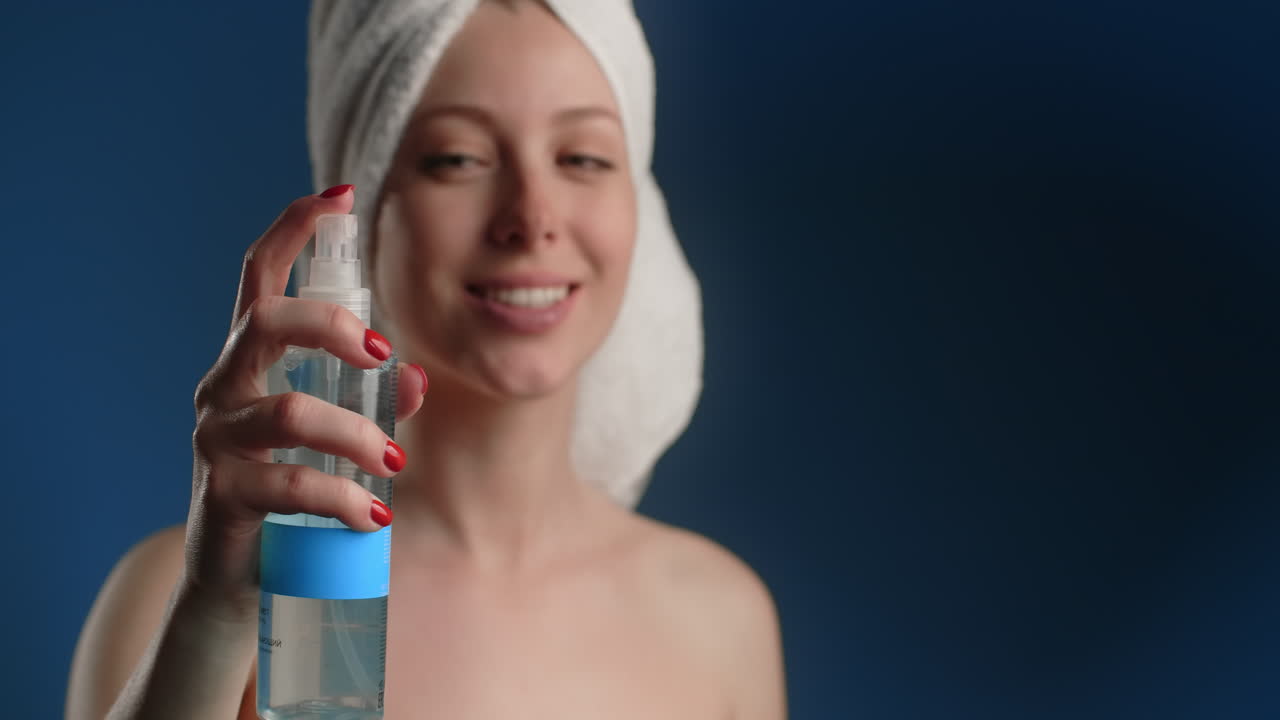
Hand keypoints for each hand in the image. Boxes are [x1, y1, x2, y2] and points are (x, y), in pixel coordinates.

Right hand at [183, 185, 425, 620]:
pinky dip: (342, 497)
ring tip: (395, 460)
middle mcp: (224, 387)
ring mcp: (217, 439)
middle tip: (384, 351)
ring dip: (355, 433)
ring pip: (287, 412)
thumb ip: (375, 399)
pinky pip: (289, 484)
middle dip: (329, 326)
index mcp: (251, 360)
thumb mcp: (335, 434)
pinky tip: (373, 513)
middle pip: (264, 323)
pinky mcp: (223, 494)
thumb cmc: (290, 486)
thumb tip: (416, 375)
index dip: (293, 229)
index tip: (338, 196)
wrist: (240, 573)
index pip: (259, 276)